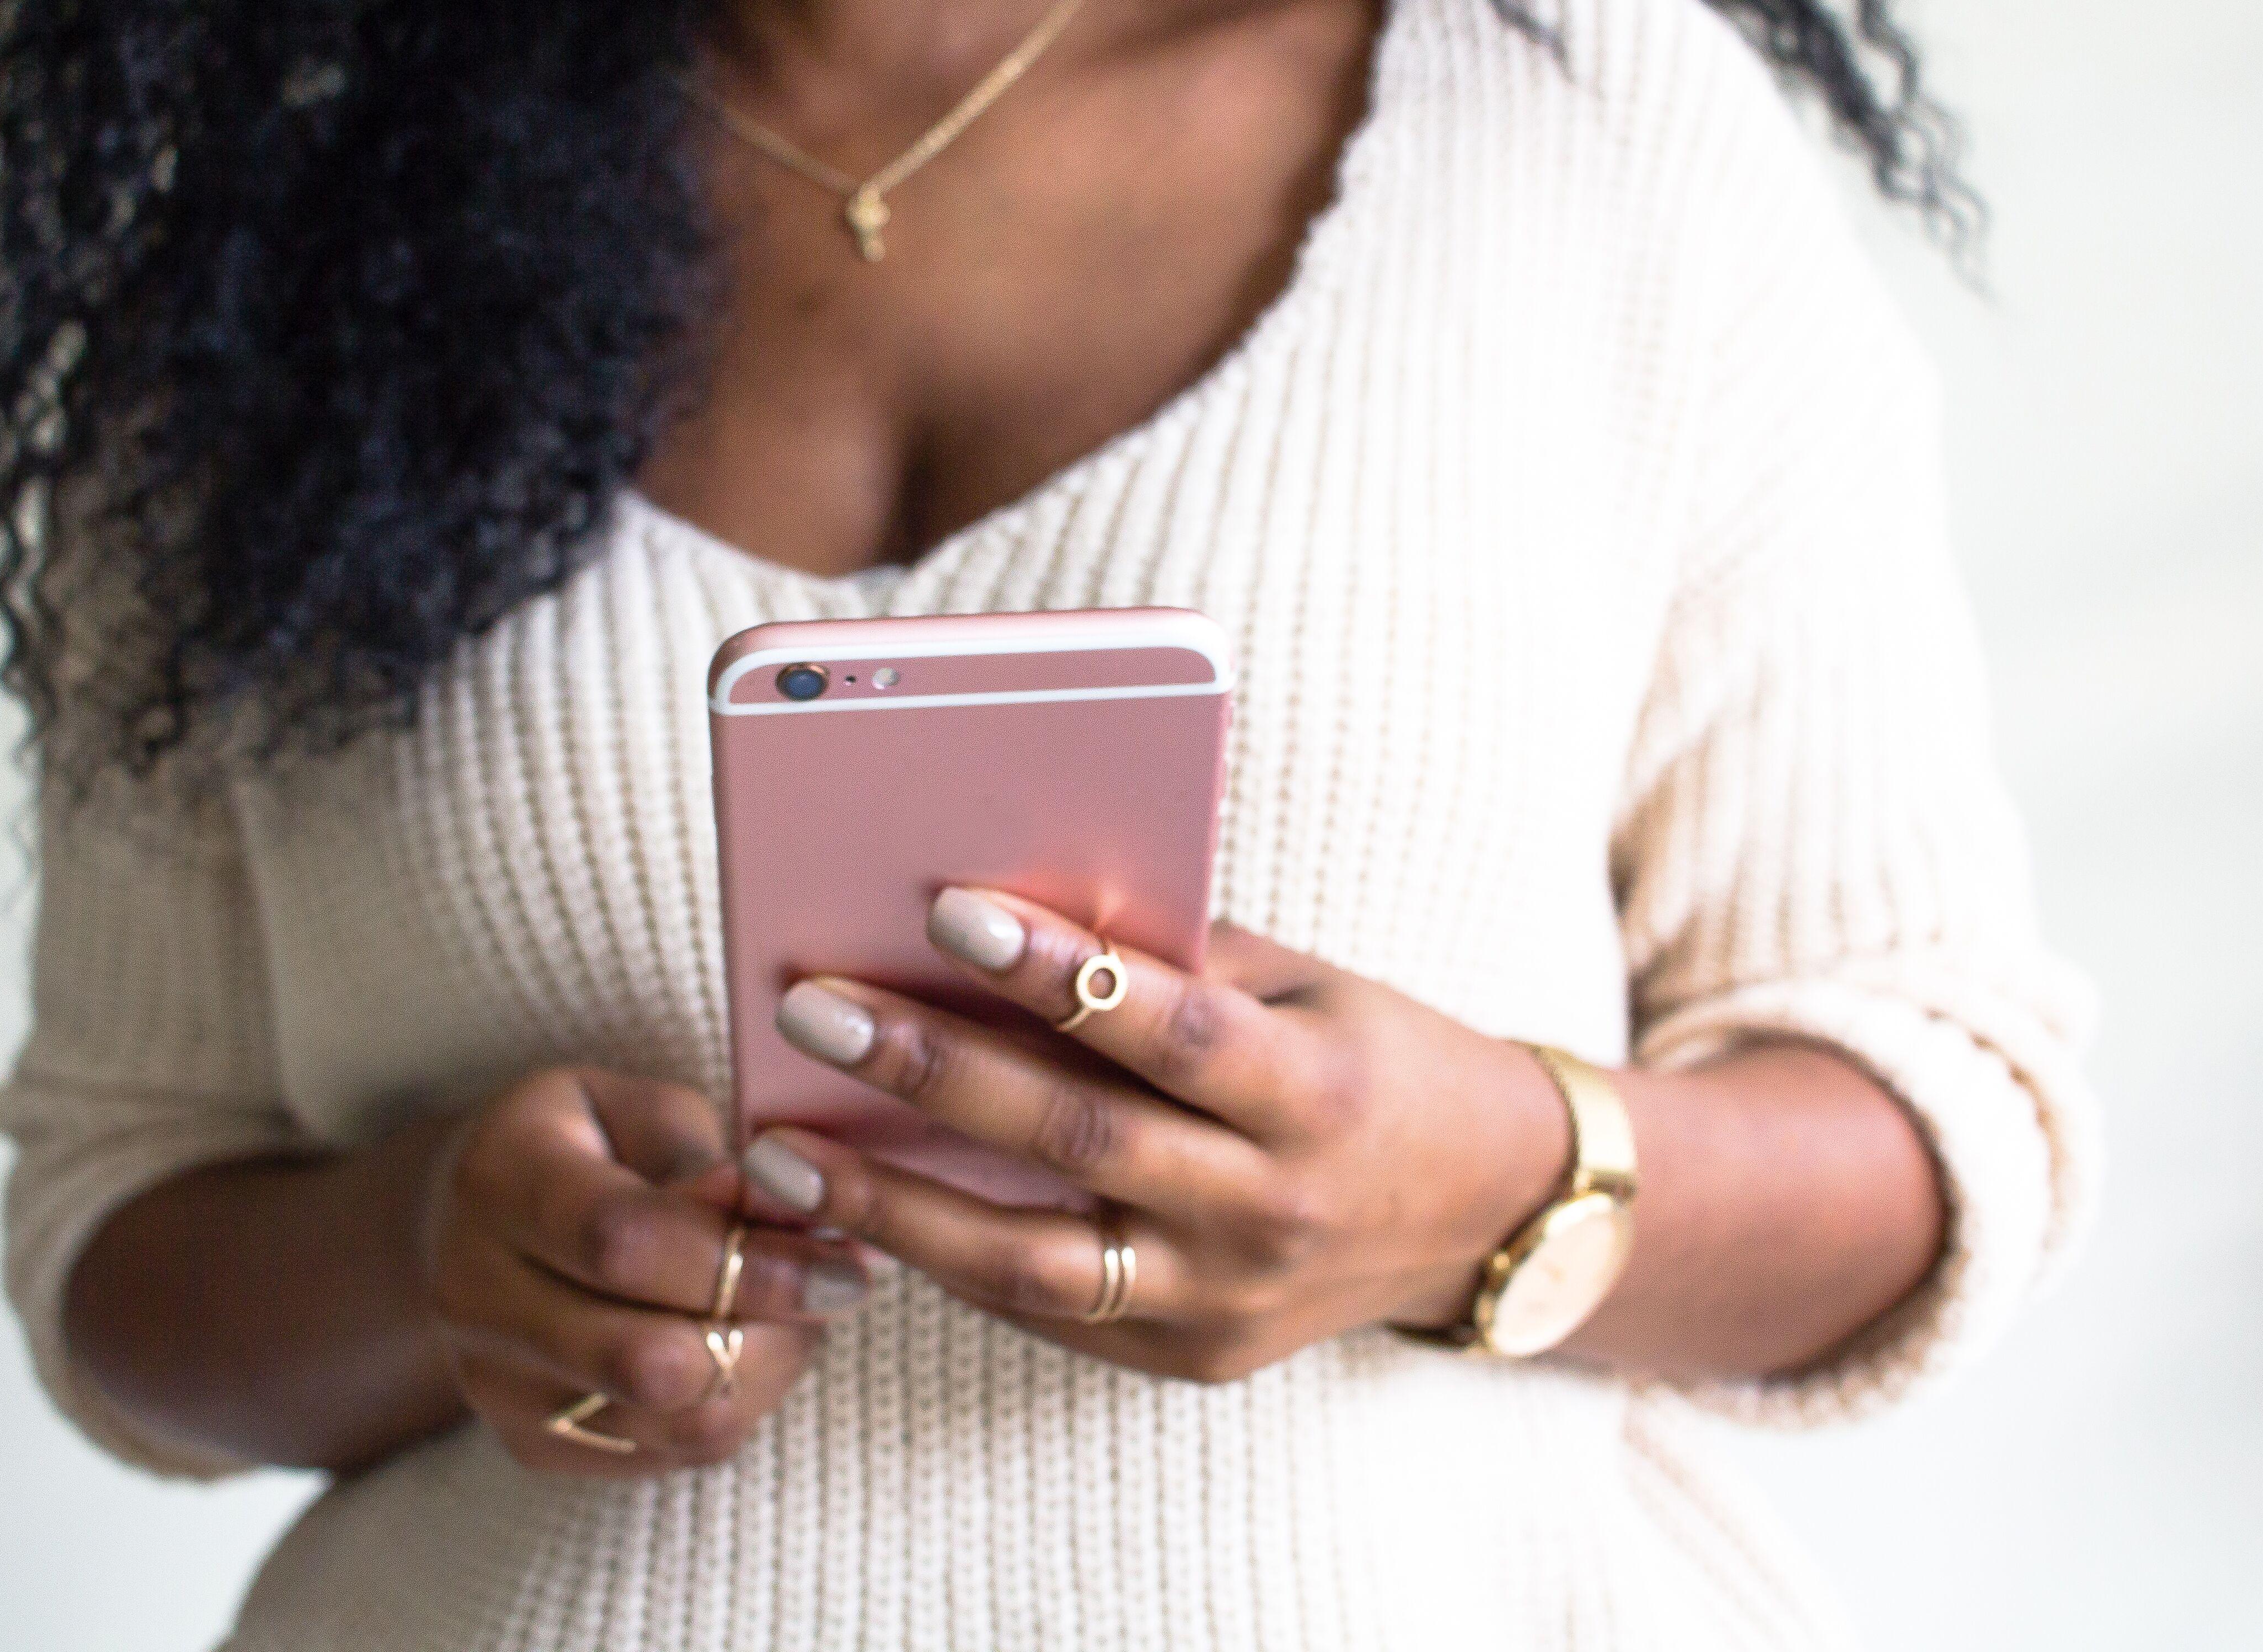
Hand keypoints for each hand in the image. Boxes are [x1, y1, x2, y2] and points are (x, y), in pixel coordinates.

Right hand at [419, 1065, 875, 1472]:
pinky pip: (670, 1451)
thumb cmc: (585, 1146)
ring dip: (768, 1371)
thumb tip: (775, 1208)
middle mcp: (475, 1296)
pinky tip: (754, 1344)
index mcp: (499, 1182)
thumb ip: (702, 1155)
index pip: (623, 1241)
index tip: (839, 1252)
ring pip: (670, 1421)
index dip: (746, 1255)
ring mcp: (496, 1385)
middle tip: (840, 1283)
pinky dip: (737, 1403)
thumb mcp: (636, 1107)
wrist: (473, 1224)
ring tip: (803, 1312)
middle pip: (645, 1357)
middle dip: (772, 1328)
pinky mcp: (531, 1443)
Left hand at [736, 892, 1570, 1383]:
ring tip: (781, 1155)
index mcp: (1316, 1096)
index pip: (1171, 1029)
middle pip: (1080, 1140)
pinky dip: (949, 1258)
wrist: (1480, 1213)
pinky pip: (1050, 1309)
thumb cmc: (1370, 1062)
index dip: (1060, 973)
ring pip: (1035, 1262)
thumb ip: (1177, 959)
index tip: (947, 907)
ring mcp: (1229, 1299)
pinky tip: (860, 1210)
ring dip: (893, 1207)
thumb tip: (1010, 906)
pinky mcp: (1192, 1356)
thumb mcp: (1302, 992)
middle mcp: (1273, 1209)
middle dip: (932, 1073)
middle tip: (812, 1012)